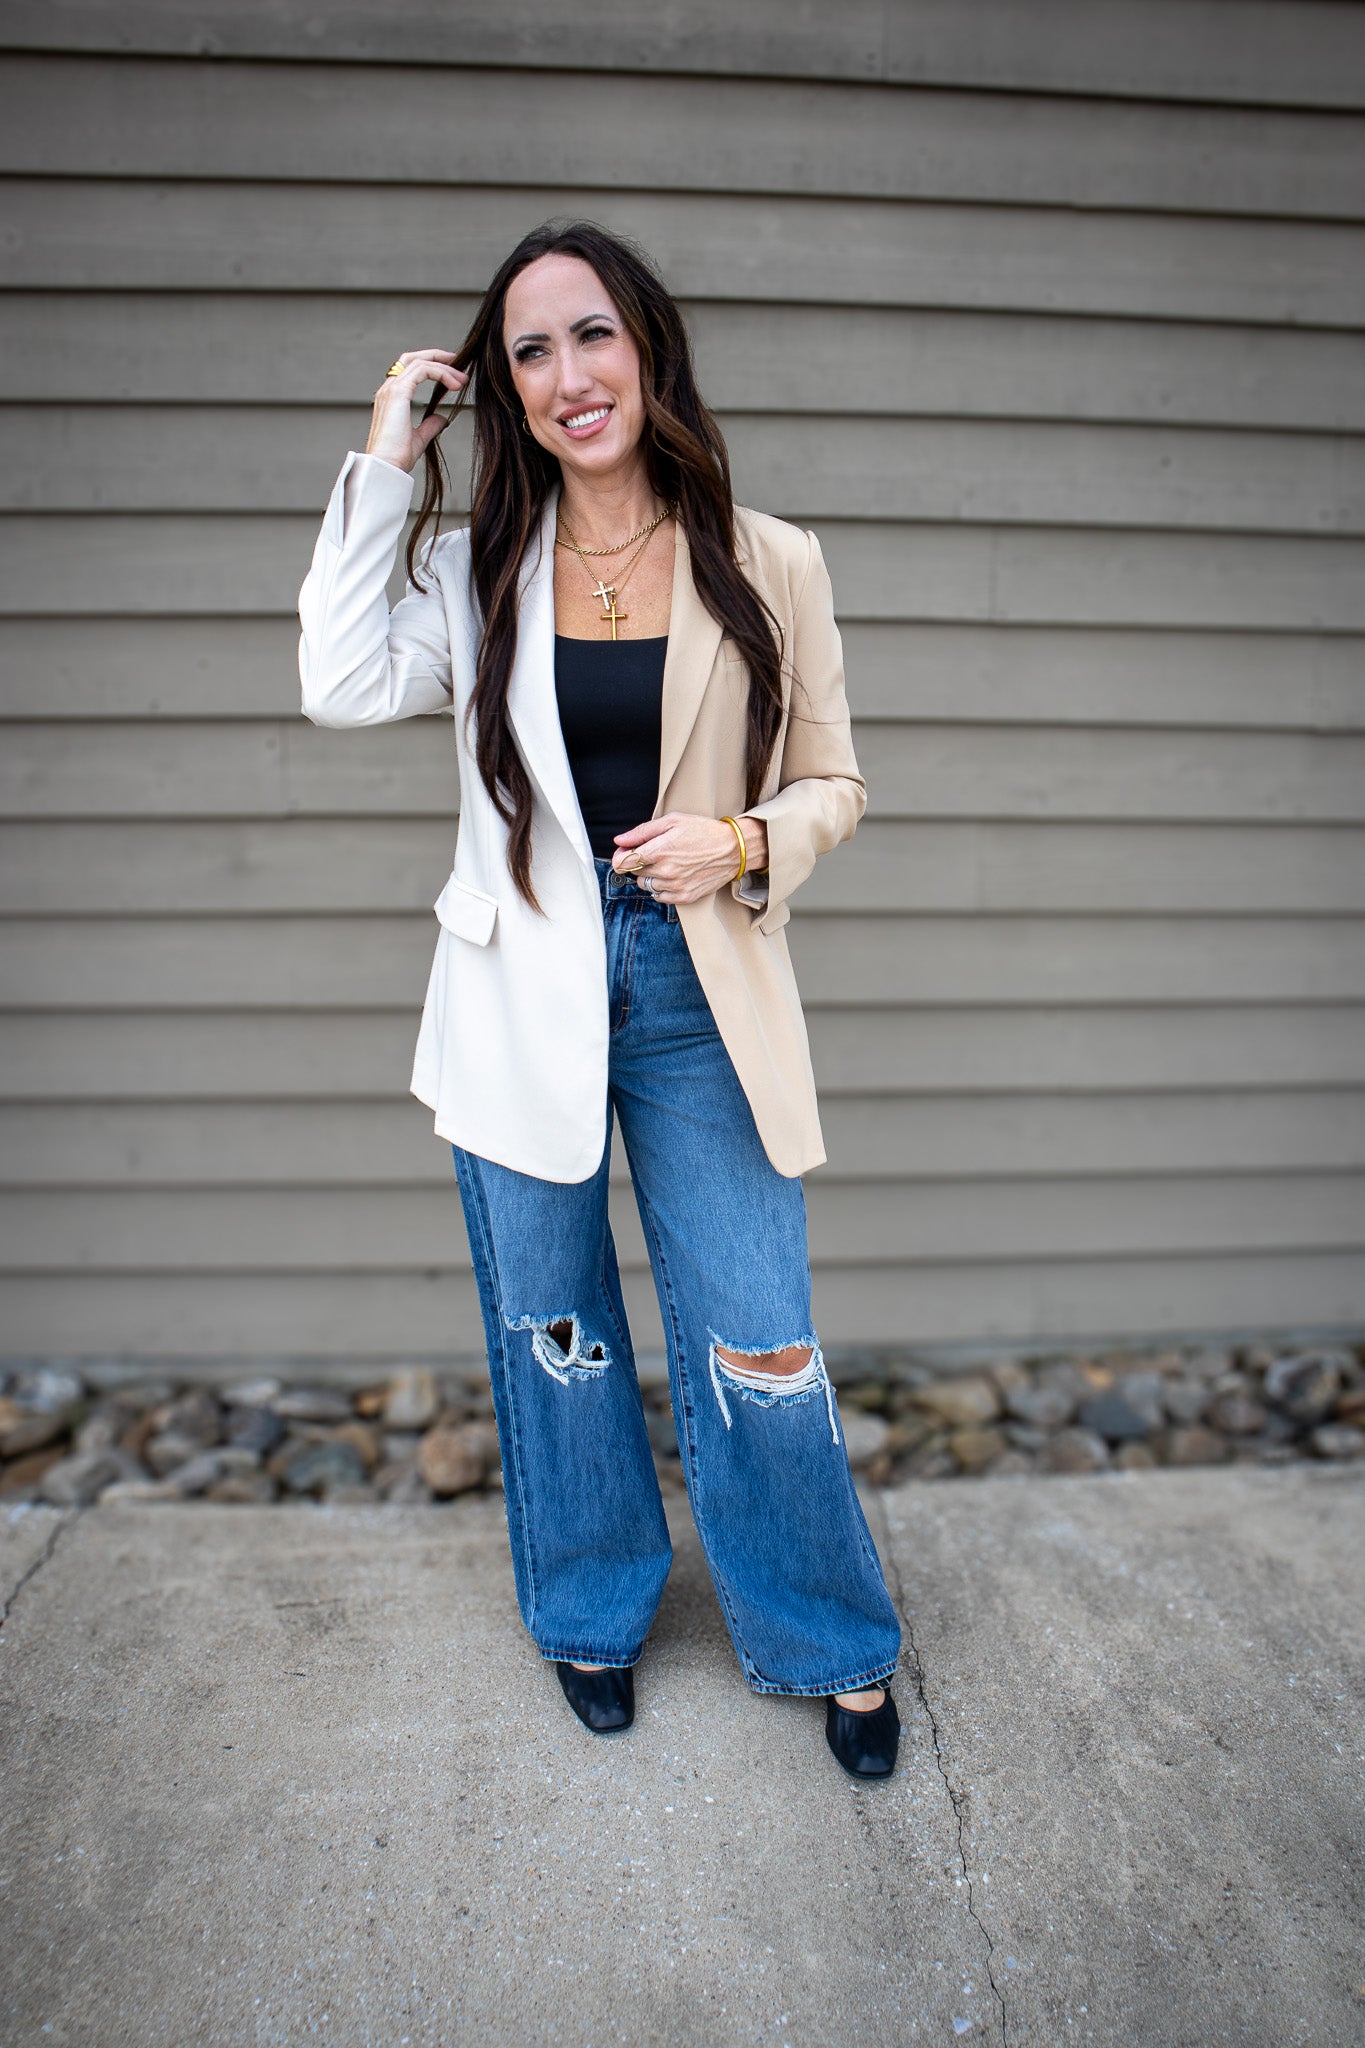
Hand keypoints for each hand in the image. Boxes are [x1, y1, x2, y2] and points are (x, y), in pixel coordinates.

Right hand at [364, 349, 468, 473]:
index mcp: (391, 398)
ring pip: (419, 362)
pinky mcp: (398, 392)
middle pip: (412, 358)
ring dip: (443, 367)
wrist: (385, 466)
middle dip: (436, 356)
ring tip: (461, 379)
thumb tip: (442, 419)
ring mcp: (391, 389)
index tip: (452, 375)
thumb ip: (430, 425)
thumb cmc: (396, 457)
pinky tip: (454, 385)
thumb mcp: (419, 439)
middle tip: (457, 362)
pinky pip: (422, 371)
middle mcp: (388, 389)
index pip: (410, 370)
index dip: (432, 366)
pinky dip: (440, 373)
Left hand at [612, 813, 766, 902]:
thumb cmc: (703, 832)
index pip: (623, 863)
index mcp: (660, 850)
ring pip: (646, 885)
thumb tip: (619, 840)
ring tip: (666, 863)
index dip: (620, 857)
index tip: (625, 852)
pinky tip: (672, 876)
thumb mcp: (672, 821)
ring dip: (650, 876)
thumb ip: (642, 832)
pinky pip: (659, 897)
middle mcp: (665, 871)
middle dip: (639, 863)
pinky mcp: (684, 897)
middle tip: (654, 853)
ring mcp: (675, 886)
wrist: (733, 849)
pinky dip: (660, 888)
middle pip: (634, 873)